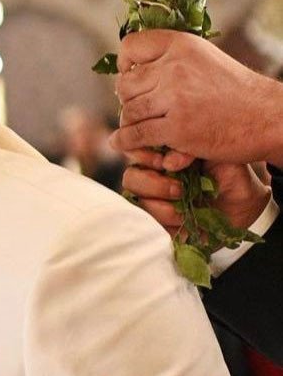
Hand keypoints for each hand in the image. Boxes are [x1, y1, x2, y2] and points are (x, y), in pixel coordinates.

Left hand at [110, 30, 282, 168]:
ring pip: (128, 111)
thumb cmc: (234, 91)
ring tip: (143, 124)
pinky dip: (125, 141)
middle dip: (129, 98)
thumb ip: (171, 59)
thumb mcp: (204, 59)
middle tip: (142, 107)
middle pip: (125, 84)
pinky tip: (124, 142)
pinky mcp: (176, 128)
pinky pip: (134, 135)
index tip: (131, 74)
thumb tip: (127, 67)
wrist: (266, 118)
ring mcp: (175, 98)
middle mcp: (175, 67)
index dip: (125, 63)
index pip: (131, 45)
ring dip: (131, 122)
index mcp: (182, 45)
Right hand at [120, 157, 270, 236]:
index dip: (143, 156)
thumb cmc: (232, 177)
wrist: (246, 207)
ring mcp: (154, 201)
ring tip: (187, 209)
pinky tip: (185, 221)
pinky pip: (148, 225)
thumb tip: (168, 161)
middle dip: (152, 184)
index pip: (136, 150)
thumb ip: (192, 151)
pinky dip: (166, 224)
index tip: (163, 162)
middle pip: (130, 178)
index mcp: (164, 156)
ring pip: (137, 202)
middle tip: (180, 189)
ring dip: (162, 207)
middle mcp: (154, 177)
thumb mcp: (219, 156)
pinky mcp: (158, 223)